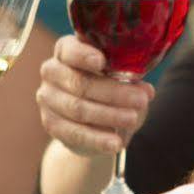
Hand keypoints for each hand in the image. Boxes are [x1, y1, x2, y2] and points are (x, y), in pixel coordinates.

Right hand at [35, 35, 153, 155]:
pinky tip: (116, 143)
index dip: (84, 56)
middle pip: (79, 83)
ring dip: (109, 115)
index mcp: (66, 50)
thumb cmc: (108, 88)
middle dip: (113, 93)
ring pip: (77, 108)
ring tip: (133, 120)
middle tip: (141, 100)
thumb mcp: (121, 79)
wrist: (93, 121)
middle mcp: (52, 71)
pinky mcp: (50, 123)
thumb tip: (146, 91)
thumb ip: (131, 81)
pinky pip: (74, 133)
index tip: (102, 62)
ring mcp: (47, 97)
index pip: (70, 50)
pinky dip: (97, 139)